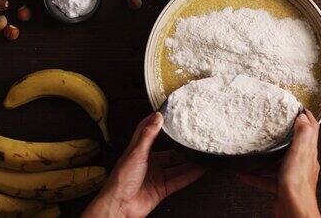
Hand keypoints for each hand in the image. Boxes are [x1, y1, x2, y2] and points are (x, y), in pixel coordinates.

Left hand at [83, 112, 205, 217]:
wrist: (119, 206)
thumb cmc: (120, 181)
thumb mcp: (135, 153)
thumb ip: (148, 135)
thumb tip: (156, 118)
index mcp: (139, 151)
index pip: (150, 133)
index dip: (159, 124)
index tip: (170, 115)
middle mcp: (149, 163)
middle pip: (169, 153)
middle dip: (181, 148)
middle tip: (193, 140)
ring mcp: (156, 176)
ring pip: (177, 167)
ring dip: (189, 162)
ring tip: (201, 154)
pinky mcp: (162, 189)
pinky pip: (179, 180)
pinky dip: (190, 175)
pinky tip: (199, 170)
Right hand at [239, 110, 320, 217]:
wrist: (294, 211)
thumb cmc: (297, 185)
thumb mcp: (299, 153)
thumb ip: (302, 135)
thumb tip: (303, 118)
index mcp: (309, 153)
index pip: (312, 129)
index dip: (307, 116)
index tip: (300, 108)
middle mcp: (303, 163)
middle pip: (296, 144)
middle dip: (286, 134)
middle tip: (276, 125)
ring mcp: (293, 176)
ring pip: (279, 162)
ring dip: (268, 156)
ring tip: (256, 151)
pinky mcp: (283, 187)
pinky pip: (268, 178)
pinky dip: (257, 175)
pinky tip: (246, 174)